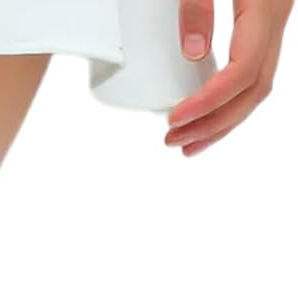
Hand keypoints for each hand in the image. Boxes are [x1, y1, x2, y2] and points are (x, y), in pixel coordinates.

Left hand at [166, 0, 292, 153]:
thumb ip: (197, 4)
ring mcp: (273, 22)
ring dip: (222, 121)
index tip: (175, 118)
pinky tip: (206, 114)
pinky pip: (252, 73)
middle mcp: (275, 19)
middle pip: (254, 90)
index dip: (209, 102)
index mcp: (264, 6)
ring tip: (187, 142)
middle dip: (213, 124)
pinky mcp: (263, 23)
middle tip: (175, 140)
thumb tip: (193, 52)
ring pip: (257, 86)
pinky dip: (228, 100)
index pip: (243, 71)